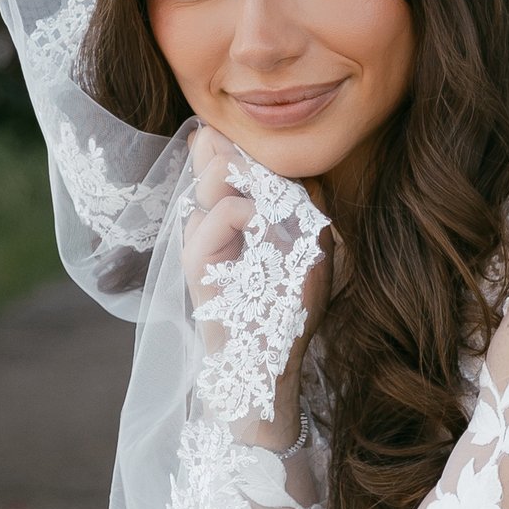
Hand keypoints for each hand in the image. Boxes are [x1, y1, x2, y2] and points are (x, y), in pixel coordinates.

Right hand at [184, 124, 326, 439]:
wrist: (267, 362)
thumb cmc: (291, 309)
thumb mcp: (311, 247)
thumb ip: (302, 202)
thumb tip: (290, 164)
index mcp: (238, 211)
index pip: (238, 154)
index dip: (255, 146)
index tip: (281, 164)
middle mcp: (216, 217)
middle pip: (222, 151)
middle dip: (248, 154)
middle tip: (270, 176)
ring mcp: (204, 235)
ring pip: (219, 171)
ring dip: (249, 181)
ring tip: (268, 213)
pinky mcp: (196, 256)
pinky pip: (223, 211)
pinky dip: (250, 217)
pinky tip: (260, 236)